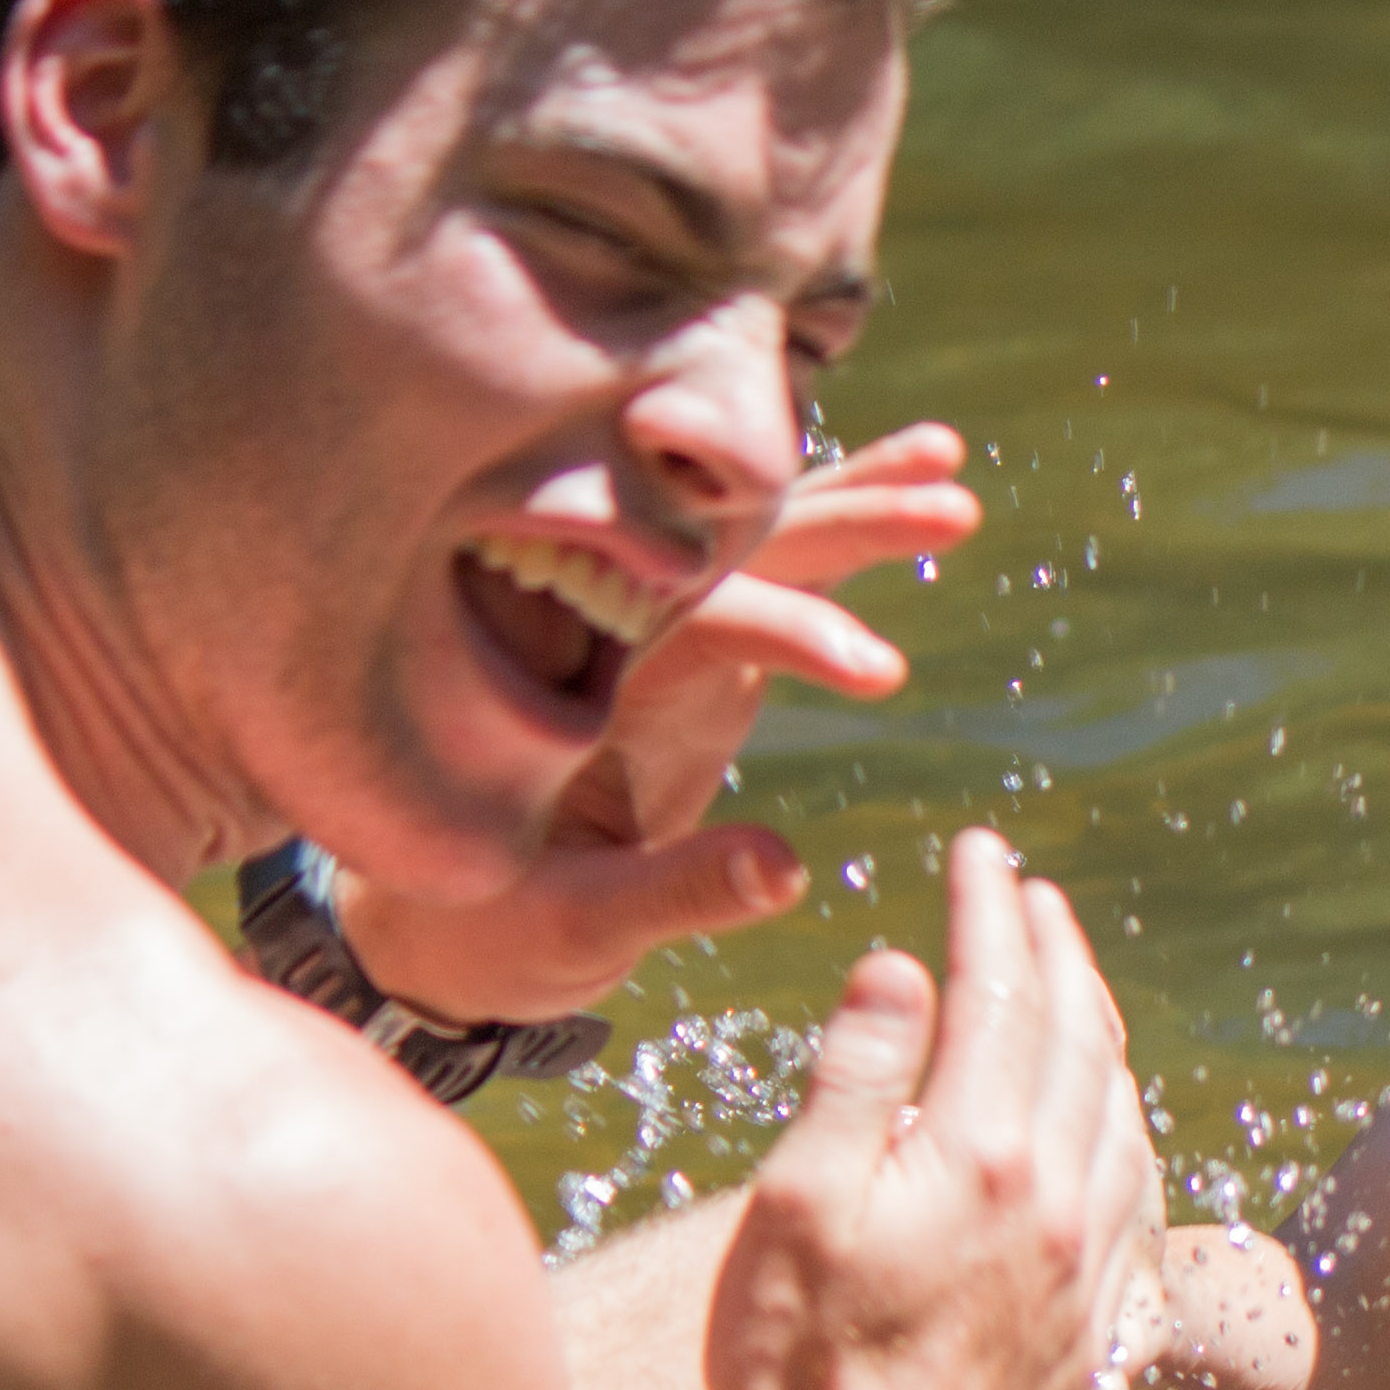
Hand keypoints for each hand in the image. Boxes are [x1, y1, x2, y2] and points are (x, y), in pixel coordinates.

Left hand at [338, 425, 988, 1023]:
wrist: (438, 927)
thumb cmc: (480, 931)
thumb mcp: (573, 924)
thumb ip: (675, 891)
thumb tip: (788, 866)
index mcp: (547, 677)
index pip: (677, 617)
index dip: (781, 630)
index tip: (877, 670)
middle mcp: (590, 625)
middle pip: (721, 542)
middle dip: (839, 520)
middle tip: (951, 504)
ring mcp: (640, 625)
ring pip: (747, 536)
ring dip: (849, 496)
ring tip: (947, 458)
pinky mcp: (682, 642)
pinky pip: (763, 567)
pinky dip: (835, 527)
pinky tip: (914, 479)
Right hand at [709, 833, 1157, 1389]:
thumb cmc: (796, 1374)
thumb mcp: (793, 1205)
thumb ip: (855, 1077)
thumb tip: (902, 967)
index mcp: (982, 1156)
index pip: (1000, 991)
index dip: (990, 908)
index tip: (981, 846)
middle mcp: (1059, 1206)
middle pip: (1079, 1041)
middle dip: (1056, 952)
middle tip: (1031, 894)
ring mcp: (1089, 1274)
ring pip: (1123, 1117)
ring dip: (1102, 1035)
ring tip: (1075, 987)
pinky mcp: (1097, 1337)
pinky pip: (1141, 1205)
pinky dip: (1127, 1134)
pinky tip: (1111, 1131)